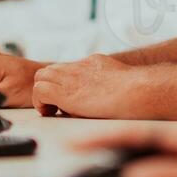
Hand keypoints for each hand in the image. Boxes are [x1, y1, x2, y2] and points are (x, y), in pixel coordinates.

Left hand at [32, 54, 148, 118]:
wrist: (137, 90)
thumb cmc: (137, 93)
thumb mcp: (120, 78)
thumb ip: (107, 82)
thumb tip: (105, 94)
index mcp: (92, 63)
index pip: (66, 68)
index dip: (62, 83)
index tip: (68, 99)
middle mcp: (78, 67)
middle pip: (49, 69)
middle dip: (48, 86)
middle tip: (57, 105)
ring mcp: (71, 77)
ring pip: (41, 76)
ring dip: (43, 93)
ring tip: (54, 109)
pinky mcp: (65, 92)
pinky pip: (40, 90)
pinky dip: (41, 102)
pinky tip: (51, 113)